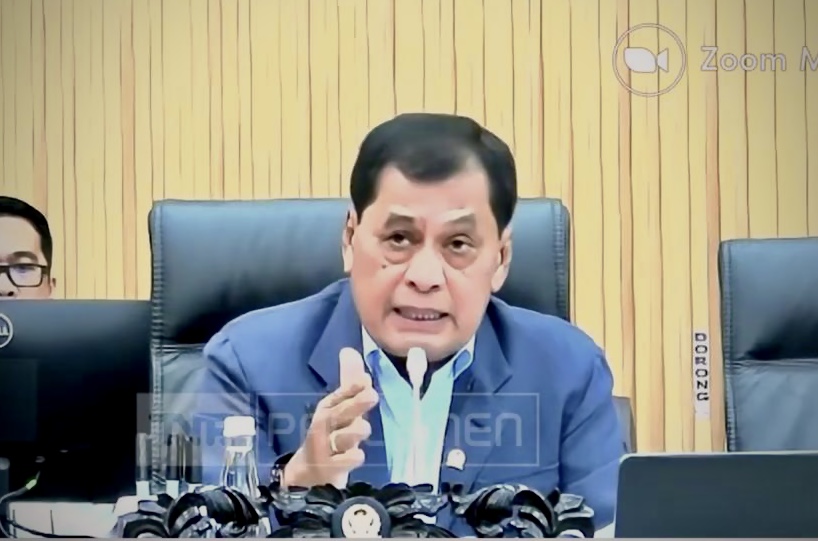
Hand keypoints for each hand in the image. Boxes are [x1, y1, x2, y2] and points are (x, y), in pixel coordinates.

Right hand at [283, 348, 377, 487]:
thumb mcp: (340, 407)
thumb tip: (349, 351)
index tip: (365, 380)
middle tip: (371, 395)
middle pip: (339, 414)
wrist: (308, 473)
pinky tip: (358, 455)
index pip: (340, 396)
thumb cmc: (330, 434)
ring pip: (340, 438)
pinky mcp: (328, 470)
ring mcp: (326, 448)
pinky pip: (340, 464)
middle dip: (355, 404)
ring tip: (364, 427)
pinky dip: (349, 459)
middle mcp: (325, 426)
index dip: (351, 388)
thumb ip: (349, 381)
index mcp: (329, 409)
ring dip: (353, 432)